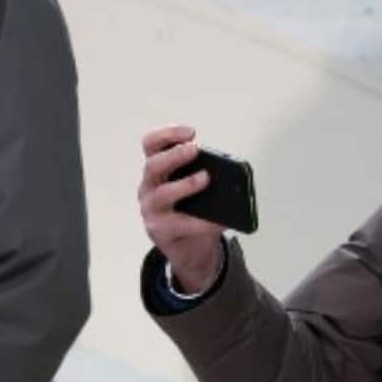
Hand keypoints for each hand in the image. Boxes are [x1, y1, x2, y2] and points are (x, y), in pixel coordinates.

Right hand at [138, 125, 224, 292]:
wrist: (191, 249)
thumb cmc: (195, 212)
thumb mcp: (200, 191)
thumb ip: (208, 178)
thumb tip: (233, 176)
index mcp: (158, 172)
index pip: (151, 146)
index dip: (167, 135)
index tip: (191, 132)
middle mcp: (149, 188)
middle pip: (152, 166)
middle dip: (174, 155)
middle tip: (195, 149)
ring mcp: (151, 210)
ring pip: (161, 194)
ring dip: (185, 184)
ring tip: (205, 178)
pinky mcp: (159, 232)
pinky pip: (180, 225)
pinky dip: (201, 222)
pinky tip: (218, 221)